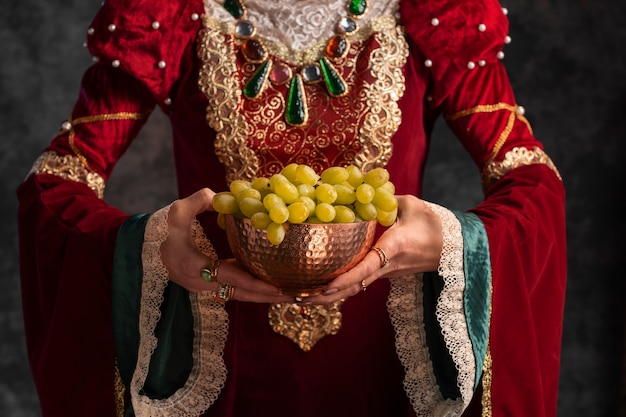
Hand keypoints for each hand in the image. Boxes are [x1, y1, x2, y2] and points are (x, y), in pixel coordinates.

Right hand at [160, 188, 292, 302]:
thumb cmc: (160, 232)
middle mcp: (202, 284)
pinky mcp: (209, 285)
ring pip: (240, 295)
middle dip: (268, 297)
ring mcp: (206, 287)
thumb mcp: (175, 213)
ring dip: (264, 296)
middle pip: (242, 295)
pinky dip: (254, 289)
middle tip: (295, 295)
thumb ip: (197, 201)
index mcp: (194, 267)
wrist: (144, 252)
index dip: (255, 283)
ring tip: (291, 294)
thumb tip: (218, 194)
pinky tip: (272, 285)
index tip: (277, 287)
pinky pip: (236, 290)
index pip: (230, 278)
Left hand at [302, 195, 442, 304]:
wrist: (453, 246)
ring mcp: (386, 273)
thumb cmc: (433, 223)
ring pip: (355, 288)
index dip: (346, 277)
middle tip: (299, 300)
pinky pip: (360, 282)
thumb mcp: (409, 204)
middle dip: (327, 296)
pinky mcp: (385, 274)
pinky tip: (321, 289)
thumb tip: (358, 191)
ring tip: (301, 299)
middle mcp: (387, 266)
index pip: (367, 267)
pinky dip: (341, 287)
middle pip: (354, 286)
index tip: (326, 286)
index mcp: (393, 248)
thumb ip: (382, 198)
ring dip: (330, 296)